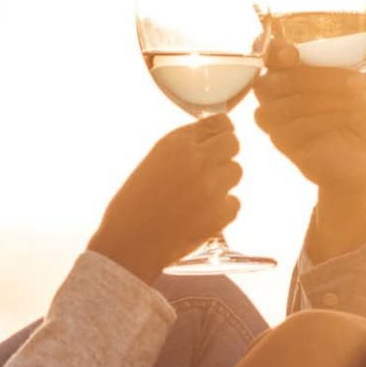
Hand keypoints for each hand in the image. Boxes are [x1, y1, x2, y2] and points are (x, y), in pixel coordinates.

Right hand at [89, 116, 243, 282]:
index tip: (215, 141)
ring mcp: (212, 187)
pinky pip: (234, 203)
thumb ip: (183, 148)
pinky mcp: (221, 213)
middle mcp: (197, 160)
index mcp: (176, 143)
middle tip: (209, 171)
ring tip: (199, 197)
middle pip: (233, 144)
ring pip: (236, 172)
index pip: (219, 122)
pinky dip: (222, 210)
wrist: (129, 243)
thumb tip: (209, 139)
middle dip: (224, 155)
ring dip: (223, 182)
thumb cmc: (133, 204)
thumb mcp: (154, 162)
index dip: (220, 132)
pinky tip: (201, 216)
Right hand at [252, 0, 365, 258]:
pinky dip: (323, 122)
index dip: (272, 49)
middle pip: (278, 77)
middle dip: (323, 79)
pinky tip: (346, 122)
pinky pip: (293, 126)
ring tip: (364, 100)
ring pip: (289, 101)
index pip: (264, 50)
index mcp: (288, 68)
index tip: (292, 52)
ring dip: (331, 99)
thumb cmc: (363, 112)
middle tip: (362, 82)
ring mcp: (275, 118)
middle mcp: (274, 92)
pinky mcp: (283, 143)